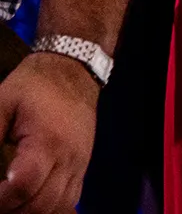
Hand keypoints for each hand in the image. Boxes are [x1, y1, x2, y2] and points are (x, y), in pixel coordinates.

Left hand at [0, 53, 99, 213]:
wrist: (74, 72)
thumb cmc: (34, 87)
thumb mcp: (1, 104)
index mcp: (47, 141)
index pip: (24, 184)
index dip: (0, 199)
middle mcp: (68, 158)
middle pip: (41, 203)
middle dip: (11, 210)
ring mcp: (78, 165)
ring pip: (57, 207)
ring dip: (30, 212)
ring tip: (9, 205)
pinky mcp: (82, 167)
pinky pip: (69, 201)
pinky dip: (48, 210)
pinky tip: (29, 205)